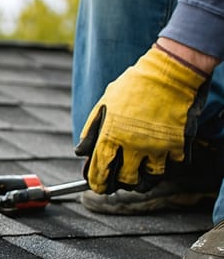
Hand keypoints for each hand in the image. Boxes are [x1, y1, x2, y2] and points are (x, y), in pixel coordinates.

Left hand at [75, 43, 209, 192]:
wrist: (170, 72)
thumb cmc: (134, 86)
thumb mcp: (104, 104)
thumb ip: (92, 131)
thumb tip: (80, 153)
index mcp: (112, 135)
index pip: (100, 170)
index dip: (97, 183)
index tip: (97, 186)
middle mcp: (134, 145)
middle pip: (126, 181)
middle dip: (120, 184)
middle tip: (119, 180)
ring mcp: (158, 146)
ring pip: (150, 179)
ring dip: (144, 180)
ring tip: (139, 174)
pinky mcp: (179, 144)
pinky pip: (173, 169)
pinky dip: (167, 169)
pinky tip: (160, 162)